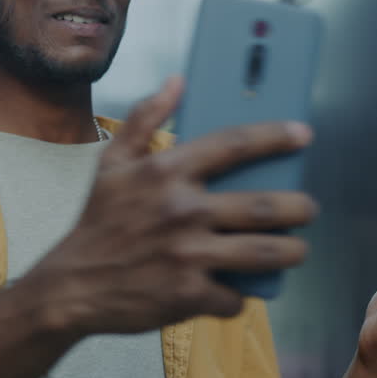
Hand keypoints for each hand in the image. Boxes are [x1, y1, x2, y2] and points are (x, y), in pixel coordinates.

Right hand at [27, 77, 318, 337]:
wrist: (71, 286)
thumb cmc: (97, 222)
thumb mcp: (111, 163)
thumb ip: (145, 118)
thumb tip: (177, 81)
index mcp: (164, 172)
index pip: (233, 145)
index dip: (274, 136)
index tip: (303, 134)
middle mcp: (180, 210)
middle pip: (264, 206)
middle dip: (299, 207)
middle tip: (306, 209)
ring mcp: (187, 254)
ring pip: (264, 253)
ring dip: (291, 251)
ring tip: (295, 248)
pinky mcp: (189, 295)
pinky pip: (234, 296)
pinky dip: (240, 295)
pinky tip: (236, 288)